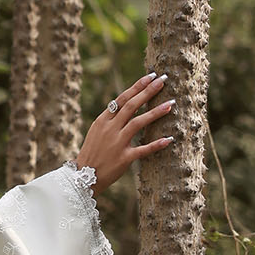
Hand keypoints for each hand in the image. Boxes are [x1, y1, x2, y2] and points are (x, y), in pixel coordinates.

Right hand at [75, 73, 173, 196]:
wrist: (83, 177)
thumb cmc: (92, 153)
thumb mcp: (97, 132)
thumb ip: (111, 118)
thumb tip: (129, 104)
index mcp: (103, 121)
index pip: (122, 98)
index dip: (137, 86)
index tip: (151, 76)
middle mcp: (110, 129)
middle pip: (131, 106)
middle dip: (148, 92)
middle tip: (163, 80)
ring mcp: (117, 143)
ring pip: (138, 123)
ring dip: (155, 112)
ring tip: (170, 104)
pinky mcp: (124, 159)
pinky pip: (143, 150)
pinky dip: (156, 144)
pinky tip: (169, 139)